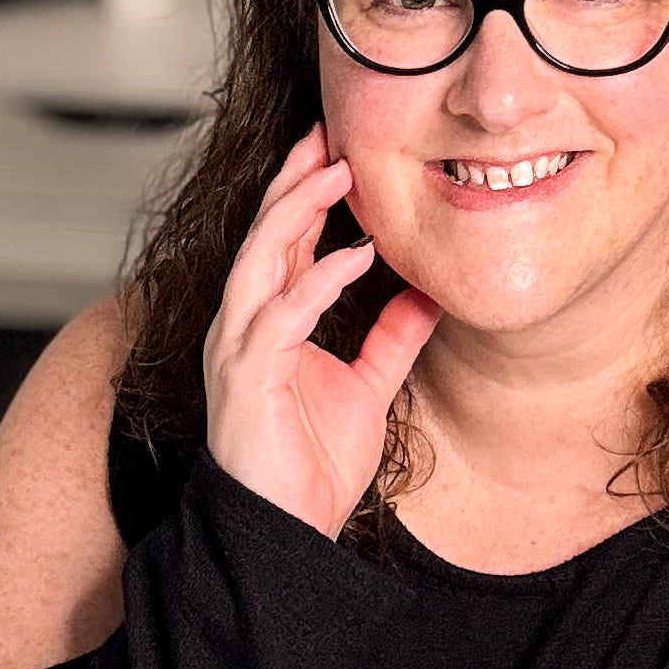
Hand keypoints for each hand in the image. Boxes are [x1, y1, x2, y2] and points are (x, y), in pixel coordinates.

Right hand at [203, 124, 439, 534]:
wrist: (284, 536)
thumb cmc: (310, 468)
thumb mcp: (367, 388)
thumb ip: (391, 338)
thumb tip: (429, 292)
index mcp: (266, 324)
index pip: (281, 243)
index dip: (306, 194)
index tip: (337, 149)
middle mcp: (243, 327)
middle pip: (263, 234)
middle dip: (294, 181)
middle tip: (328, 133)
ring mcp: (238, 349)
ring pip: (260, 259)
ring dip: (297, 212)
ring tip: (336, 173)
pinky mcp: (246, 377)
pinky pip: (281, 315)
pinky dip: (318, 280)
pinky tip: (355, 255)